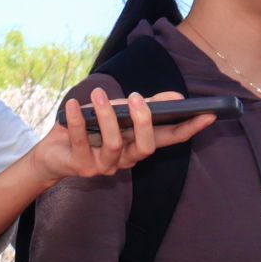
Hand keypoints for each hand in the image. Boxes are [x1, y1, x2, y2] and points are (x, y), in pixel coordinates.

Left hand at [29, 88, 213, 185]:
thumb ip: (144, 107)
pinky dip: (76, 121)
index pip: (170, 139)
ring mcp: (105, 166)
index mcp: (138, 146)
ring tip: (98, 95)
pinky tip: (73, 105)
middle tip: (136, 97)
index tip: (208, 114)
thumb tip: (176, 97)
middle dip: (143, 122)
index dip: (189, 128)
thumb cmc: (90, 130)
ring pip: (114, 144)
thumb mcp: (118, 115)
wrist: (53, 155)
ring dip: (106, 116)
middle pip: (146, 147)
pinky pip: (80, 141)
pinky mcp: (81, 166)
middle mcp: (126, 160)